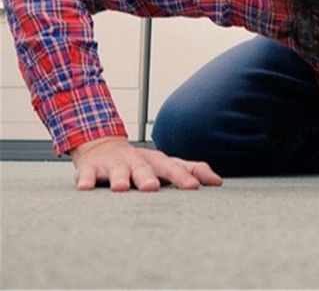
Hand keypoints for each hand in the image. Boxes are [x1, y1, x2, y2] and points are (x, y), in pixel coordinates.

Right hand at [70, 136, 222, 191]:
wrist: (101, 145)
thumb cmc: (141, 162)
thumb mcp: (165, 164)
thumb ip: (191, 171)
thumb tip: (219, 182)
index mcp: (157, 161)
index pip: (173, 168)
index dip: (183, 177)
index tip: (194, 188)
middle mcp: (137, 161)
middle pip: (145, 169)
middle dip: (148, 178)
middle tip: (152, 188)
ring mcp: (114, 165)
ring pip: (118, 171)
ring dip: (120, 178)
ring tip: (122, 188)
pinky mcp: (91, 169)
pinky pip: (86, 175)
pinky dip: (85, 180)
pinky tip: (85, 187)